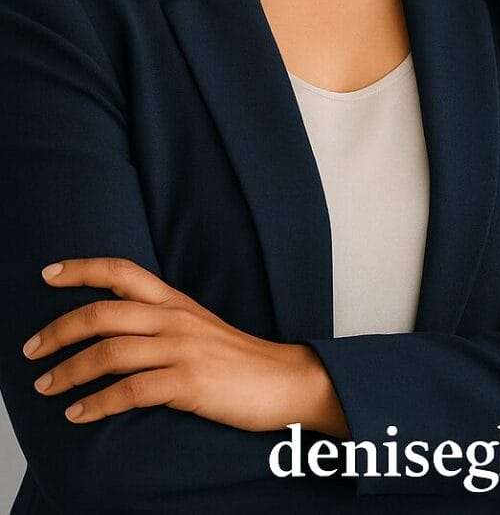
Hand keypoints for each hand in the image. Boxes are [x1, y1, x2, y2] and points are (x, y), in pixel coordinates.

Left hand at [21, 257, 349, 435]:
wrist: (284, 379)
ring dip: (68, 372)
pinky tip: (79, 414)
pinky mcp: (188, 382)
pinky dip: (96, 404)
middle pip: (103, 313)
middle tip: (31, 350)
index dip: (83, 269)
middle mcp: (175, 319)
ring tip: (46, 387)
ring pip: (108, 353)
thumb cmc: (239, 360)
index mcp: (176, 302)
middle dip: (58, 331)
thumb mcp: (199, 329)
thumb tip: (115, 335)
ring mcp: (182, 350)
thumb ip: (162, 325)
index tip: (48, 273)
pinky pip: (129, 392)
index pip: (123, 272)